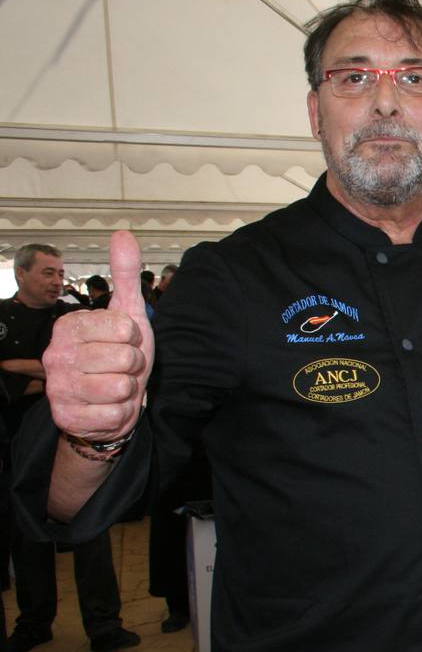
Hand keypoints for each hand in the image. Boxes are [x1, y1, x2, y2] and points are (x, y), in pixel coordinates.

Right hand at [42, 231, 153, 441]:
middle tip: (121, 368)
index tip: (124, 342)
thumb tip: (123, 234)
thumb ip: (125, 275)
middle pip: (125, 358)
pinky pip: (116, 414)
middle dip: (133, 366)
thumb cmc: (119, 355)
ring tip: (116, 387)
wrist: (109, 404)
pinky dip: (121, 413)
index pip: (125, 328)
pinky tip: (108, 407)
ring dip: (128, 390)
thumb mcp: (128, 314)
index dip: (134, 338)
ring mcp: (58, 388)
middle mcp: (56, 355)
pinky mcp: (66, 417)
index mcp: (69, 326)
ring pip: (121, 386)